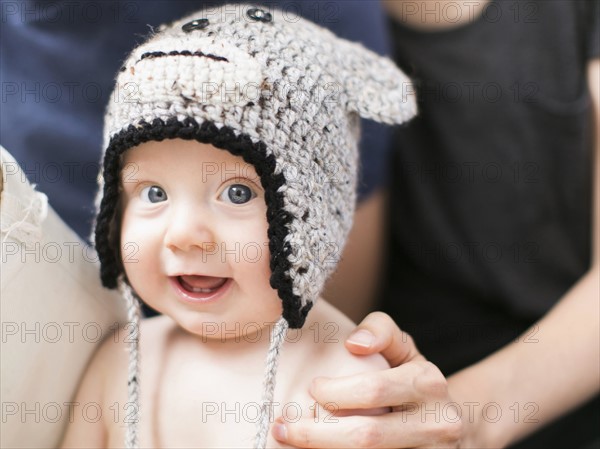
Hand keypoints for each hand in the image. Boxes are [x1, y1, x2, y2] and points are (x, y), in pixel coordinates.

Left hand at [271, 312, 462, 447]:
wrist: (453, 425)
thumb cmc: (414, 381)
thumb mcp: (404, 349)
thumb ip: (381, 331)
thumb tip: (353, 342)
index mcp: (429, 384)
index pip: (373, 389)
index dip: (334, 392)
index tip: (311, 388)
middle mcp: (437, 423)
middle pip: (366, 436)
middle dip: (316, 435)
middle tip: (283, 428)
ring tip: (292, 442)